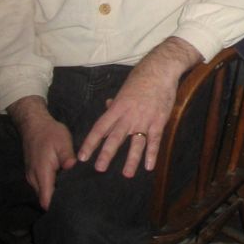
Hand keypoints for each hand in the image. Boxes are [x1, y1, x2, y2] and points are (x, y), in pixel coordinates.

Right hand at [8, 96, 75, 209]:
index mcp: (42, 173)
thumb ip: (68, 157)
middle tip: (77, 196)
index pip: (47, 198)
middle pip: (45, 197)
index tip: (72, 204)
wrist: (34, 125)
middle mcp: (34, 178)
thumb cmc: (50, 133)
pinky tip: (65, 180)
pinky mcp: (34, 172)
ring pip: (43, 191)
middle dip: (59, 198)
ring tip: (74, 188)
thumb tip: (73, 169)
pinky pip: (42, 184)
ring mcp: (32, 176)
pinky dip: (51, 184)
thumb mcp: (63, 142)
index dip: (58, 204)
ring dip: (55, 191)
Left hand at [77, 37, 200, 177]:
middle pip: (115, 138)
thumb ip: (116, 102)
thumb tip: (107, 107)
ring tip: (126, 174)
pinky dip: (152, 154)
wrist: (161, 69)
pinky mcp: (159, 121)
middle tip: (99, 168)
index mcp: (117, 107)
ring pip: (136, 143)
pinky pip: (154, 140)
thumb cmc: (141, 78)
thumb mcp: (124, 89)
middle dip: (107, 154)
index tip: (83, 156)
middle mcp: (129, 116)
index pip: (100, 128)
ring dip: (131, 160)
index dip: (91, 142)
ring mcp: (144, 119)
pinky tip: (149, 166)